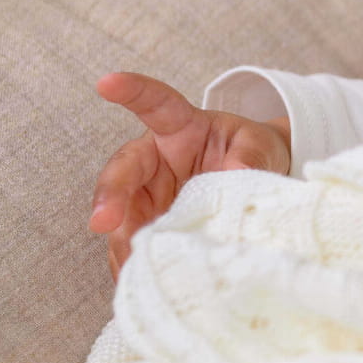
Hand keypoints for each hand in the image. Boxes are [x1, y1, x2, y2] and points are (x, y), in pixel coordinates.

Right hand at [88, 70, 292, 279]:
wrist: (254, 180)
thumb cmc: (252, 152)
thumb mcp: (260, 145)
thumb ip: (250, 156)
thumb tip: (237, 175)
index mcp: (180, 126)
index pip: (155, 103)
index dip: (131, 91)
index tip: (107, 82)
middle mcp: (154, 161)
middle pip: (122, 171)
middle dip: (110, 196)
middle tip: (102, 222)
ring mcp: (148, 196)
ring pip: (123, 217)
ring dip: (124, 242)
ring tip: (133, 264)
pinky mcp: (150, 227)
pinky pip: (134, 246)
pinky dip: (136, 264)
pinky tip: (141, 280)